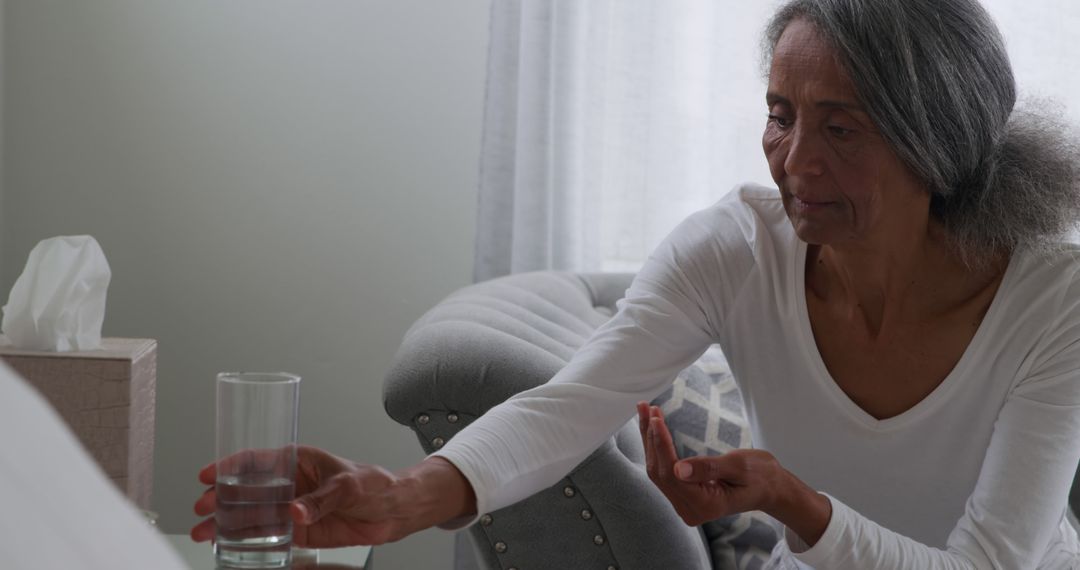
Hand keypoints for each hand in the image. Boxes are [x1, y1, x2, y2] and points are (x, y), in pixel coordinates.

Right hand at [192, 445, 474, 547]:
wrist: (393, 511)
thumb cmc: (375, 485)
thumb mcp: (349, 485)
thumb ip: (322, 500)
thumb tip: (295, 513)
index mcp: (299, 460)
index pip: (258, 459)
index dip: (230, 465)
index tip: (208, 474)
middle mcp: (290, 483)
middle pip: (247, 489)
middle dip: (221, 498)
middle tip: (202, 508)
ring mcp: (291, 507)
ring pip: (251, 514)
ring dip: (226, 522)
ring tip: (203, 532)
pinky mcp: (297, 530)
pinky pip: (266, 534)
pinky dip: (245, 539)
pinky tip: (225, 543)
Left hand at [636, 402, 829, 543]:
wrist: (771, 488)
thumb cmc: (760, 476)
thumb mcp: (739, 467)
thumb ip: (709, 468)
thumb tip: (679, 469)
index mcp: (706, 505)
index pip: (673, 474)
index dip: (661, 445)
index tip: (656, 419)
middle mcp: (690, 510)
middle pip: (660, 472)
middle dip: (651, 438)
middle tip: (646, 408)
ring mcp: (685, 504)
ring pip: (658, 471)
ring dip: (649, 440)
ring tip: (644, 412)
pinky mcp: (684, 495)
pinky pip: (664, 471)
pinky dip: (656, 448)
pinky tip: (651, 429)